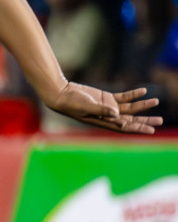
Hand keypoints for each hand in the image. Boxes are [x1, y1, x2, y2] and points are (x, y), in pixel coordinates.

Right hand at [44, 83, 161, 134]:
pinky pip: (123, 97)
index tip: (150, 130)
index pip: (124, 127)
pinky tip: (143, 91)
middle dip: (145, 120)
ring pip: (129, 108)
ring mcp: (107, 107)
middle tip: (159, 121)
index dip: (137, 129)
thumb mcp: (85, 106)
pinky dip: (133, 95)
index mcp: (102, 121)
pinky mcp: (106, 98)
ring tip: (156, 101)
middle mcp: (107, 116)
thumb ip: (101, 110)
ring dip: (142, 106)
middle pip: (130, 119)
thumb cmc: (70, 102)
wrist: (61, 93)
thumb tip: (118, 115)